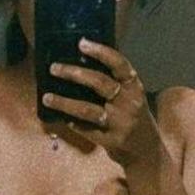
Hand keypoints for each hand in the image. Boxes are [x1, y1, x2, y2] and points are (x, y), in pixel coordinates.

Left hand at [42, 38, 160, 168]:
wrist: (147, 152)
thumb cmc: (135, 118)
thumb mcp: (132, 96)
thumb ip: (115, 82)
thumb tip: (85, 60)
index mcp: (135, 87)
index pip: (119, 64)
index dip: (101, 52)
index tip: (82, 43)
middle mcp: (129, 103)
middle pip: (99, 83)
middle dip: (74, 73)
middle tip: (54, 68)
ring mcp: (120, 123)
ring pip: (87, 110)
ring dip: (64, 102)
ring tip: (46, 97)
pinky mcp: (110, 140)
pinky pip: (86, 129)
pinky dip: (72, 123)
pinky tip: (62, 118)